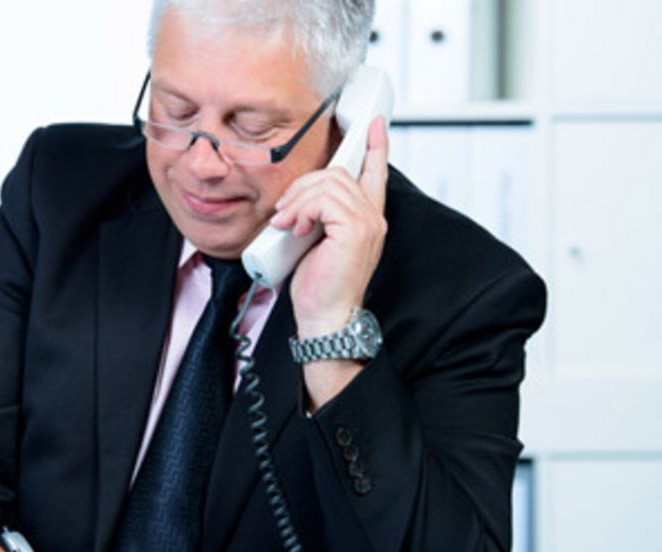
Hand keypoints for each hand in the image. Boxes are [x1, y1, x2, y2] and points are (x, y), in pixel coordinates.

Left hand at [268, 116, 389, 337]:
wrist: (324, 316)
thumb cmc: (317, 286)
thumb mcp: (313, 241)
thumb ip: (316, 216)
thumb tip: (296, 199)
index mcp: (365, 219)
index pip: (375, 174)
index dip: (376, 147)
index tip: (374, 125)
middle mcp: (372, 217)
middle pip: (338, 173)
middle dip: (304, 185)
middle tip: (285, 212)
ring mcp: (367, 222)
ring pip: (328, 183)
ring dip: (298, 200)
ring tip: (287, 223)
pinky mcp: (355, 229)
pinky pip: (323, 199)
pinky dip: (303, 210)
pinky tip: (295, 228)